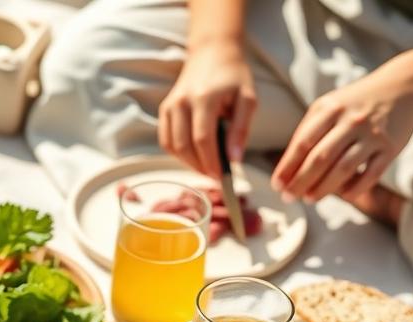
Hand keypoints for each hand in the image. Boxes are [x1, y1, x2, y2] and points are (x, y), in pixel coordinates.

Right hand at [158, 43, 256, 178]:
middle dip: (200, 167)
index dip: (211, 163)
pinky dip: (178, 153)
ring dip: (189, 163)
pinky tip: (194, 156)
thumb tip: (234, 160)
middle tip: (216, 176)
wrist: (212, 52)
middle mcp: (181, 101)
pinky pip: (166, 140)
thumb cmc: (233, 76)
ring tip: (207, 167)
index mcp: (204, 97)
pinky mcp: (165, 109)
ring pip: (172, 146)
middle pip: (184, 146)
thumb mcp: (247, 98)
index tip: (223, 178)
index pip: (202, 139)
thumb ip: (241, 129)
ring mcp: (170, 105)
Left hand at [271, 63, 412, 202]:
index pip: (303, 142)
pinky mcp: (391, 147)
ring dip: (324, 188)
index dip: (287, 167)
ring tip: (309, 199)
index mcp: (330, 108)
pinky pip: (371, 174)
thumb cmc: (357, 102)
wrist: (404, 87)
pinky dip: (355, 188)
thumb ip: (309, 130)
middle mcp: (351, 120)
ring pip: (344, 168)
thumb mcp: (330, 105)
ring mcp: (373, 134)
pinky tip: (343, 195)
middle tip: (289, 197)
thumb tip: (288, 167)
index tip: (277, 185)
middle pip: (320, 158)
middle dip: (301, 181)